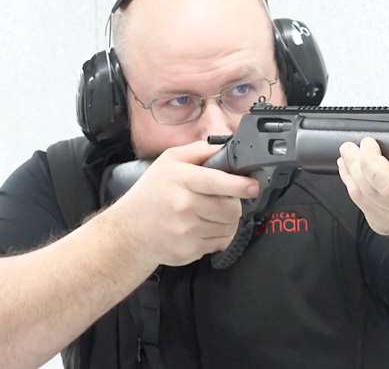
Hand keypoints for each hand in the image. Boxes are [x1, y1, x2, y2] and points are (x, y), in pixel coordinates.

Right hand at [107, 141, 259, 265]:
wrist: (128, 231)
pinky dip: (218, 236)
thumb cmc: (152, 192)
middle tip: (222, 200)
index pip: (218, 182)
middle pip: (230, 208)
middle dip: (234, 204)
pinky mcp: (189, 250)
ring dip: (227, 221)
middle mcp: (184, 205)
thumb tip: (228, 145)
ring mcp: (187, 230)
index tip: (254, 186)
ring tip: (209, 214)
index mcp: (181, 179)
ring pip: (229, 226)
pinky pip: (220, 242)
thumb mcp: (169, 161)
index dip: (240, 185)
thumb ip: (199, 150)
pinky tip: (202, 228)